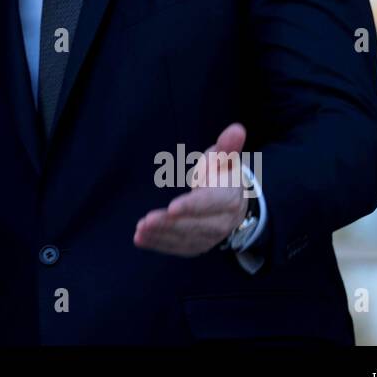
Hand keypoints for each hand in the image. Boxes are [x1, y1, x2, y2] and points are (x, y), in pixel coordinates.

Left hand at [134, 122, 249, 256]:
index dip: (192, 206)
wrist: (234, 203)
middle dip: (170, 225)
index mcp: (229, 199)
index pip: (211, 204)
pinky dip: (158, 245)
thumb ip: (228, 146)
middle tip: (147, 221)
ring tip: (140, 230)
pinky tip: (140, 239)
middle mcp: (222, 223)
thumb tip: (236, 129)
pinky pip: (177, 248)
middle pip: (196, 226)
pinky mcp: (196, 245)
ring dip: (161, 236)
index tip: (172, 207)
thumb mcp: (226, 158)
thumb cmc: (223, 175)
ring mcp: (209, 238)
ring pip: (185, 240)